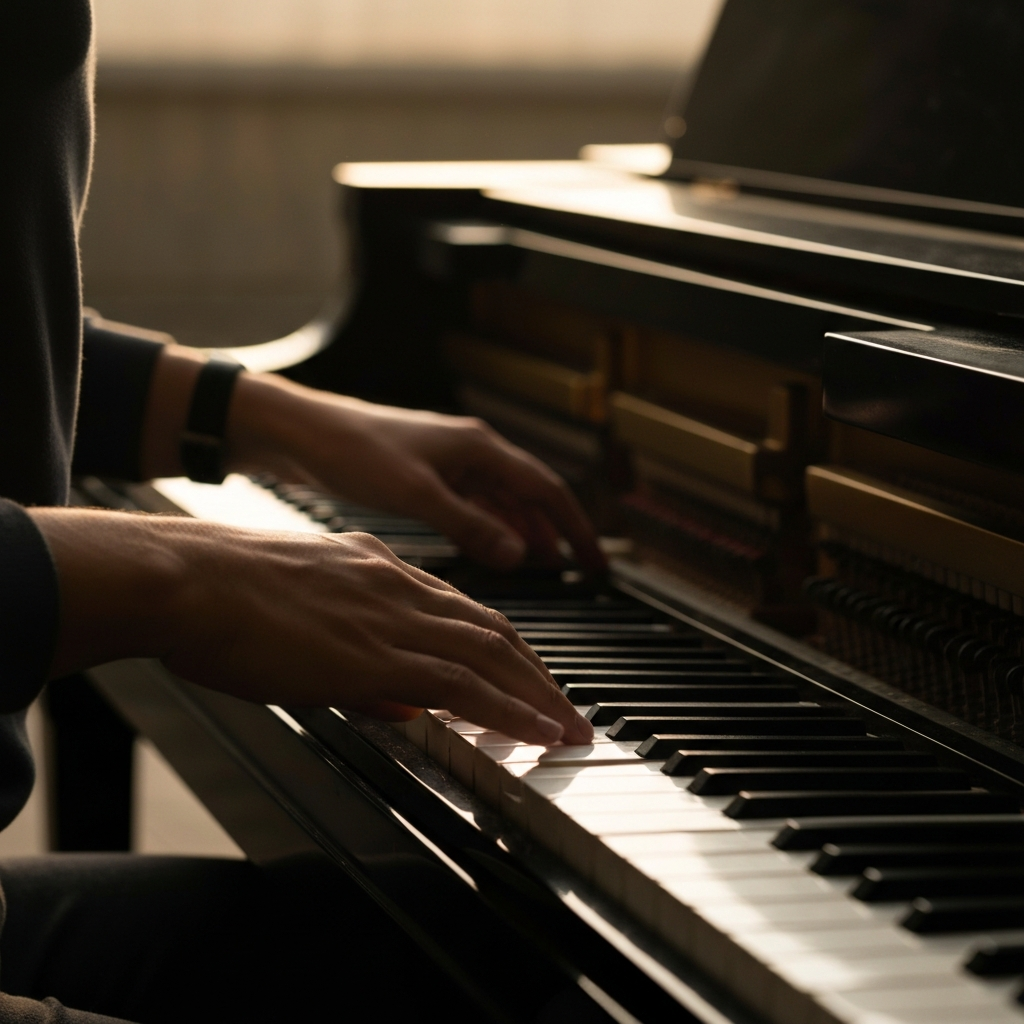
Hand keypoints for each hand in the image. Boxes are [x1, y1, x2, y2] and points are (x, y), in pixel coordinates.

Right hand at [30, 508, 594, 745]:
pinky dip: (510, 709)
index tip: (528, 676)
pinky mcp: (379, 653)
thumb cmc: (225, 598)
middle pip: (495, 631)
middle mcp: (400, 587)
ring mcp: (394, 617)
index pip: (465, 611)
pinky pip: (465, 684)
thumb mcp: (307, 614)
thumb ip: (359, 658)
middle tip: (566, 710)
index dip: (504, 647)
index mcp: (381, 572)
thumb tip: (400, 703)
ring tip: (570, 730)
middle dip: (538, 675)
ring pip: (492, 655)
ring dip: (539, 696)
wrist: (189, 579)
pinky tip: (539, 731)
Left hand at [226, 373, 606, 571]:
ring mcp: (450, 464)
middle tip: (581, 568)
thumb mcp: (417, 494)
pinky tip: (495, 550)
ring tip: (546, 566)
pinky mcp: (426, 478)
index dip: (574, 527)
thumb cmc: (353, 450)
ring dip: (526, 532)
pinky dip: (492, 529)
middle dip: (558, 531)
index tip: (595, 561)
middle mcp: (472, 452)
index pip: (546, 490)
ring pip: (503, 502)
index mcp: (479, 448)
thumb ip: (471, 525)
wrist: (300, 433)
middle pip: (531, 495)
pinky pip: (475, 506)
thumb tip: (519, 554)